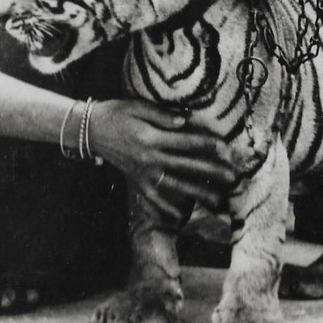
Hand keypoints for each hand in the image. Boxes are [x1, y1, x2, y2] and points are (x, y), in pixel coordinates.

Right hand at [88, 99, 235, 218]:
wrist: (89, 130)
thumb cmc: (116, 113)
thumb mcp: (137, 106)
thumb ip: (162, 115)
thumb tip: (185, 121)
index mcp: (152, 138)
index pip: (187, 142)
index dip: (208, 145)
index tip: (227, 149)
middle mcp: (149, 159)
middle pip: (186, 166)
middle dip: (211, 173)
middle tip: (233, 178)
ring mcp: (142, 172)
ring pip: (174, 186)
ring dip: (197, 194)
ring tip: (217, 202)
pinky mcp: (135, 180)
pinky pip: (152, 197)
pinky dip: (165, 207)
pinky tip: (179, 216)